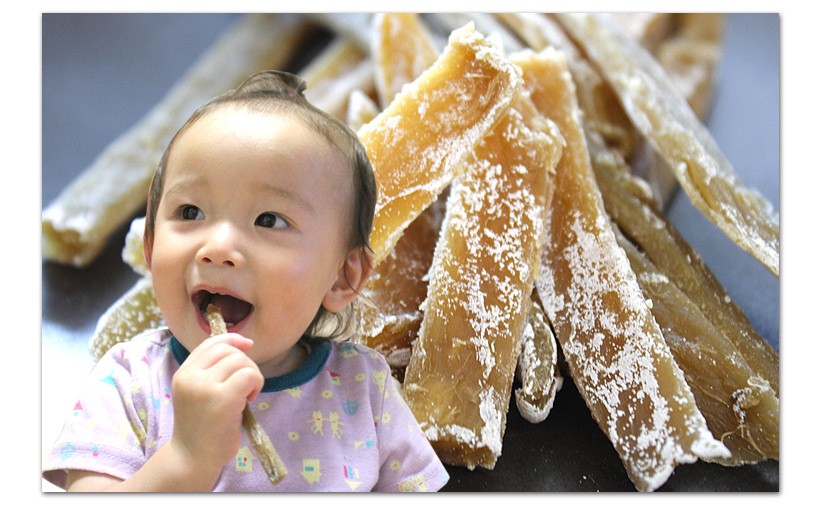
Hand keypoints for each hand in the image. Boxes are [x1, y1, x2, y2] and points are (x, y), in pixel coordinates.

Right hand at [169, 333, 263, 471]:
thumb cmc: (201, 426)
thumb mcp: (198, 392)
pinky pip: (249, 375)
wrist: (193, 457)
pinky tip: (249, 399)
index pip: (210, 343)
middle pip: (228, 350)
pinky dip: (256, 383)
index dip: (232, 339)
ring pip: (241, 361)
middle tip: (246, 385)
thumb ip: (211, 370)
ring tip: (246, 395)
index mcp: (184, 372)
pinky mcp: (222, 398)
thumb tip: (242, 345)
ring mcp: (205, 387)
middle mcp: (191, 376)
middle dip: (245, 362)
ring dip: (252, 375)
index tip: (248, 345)